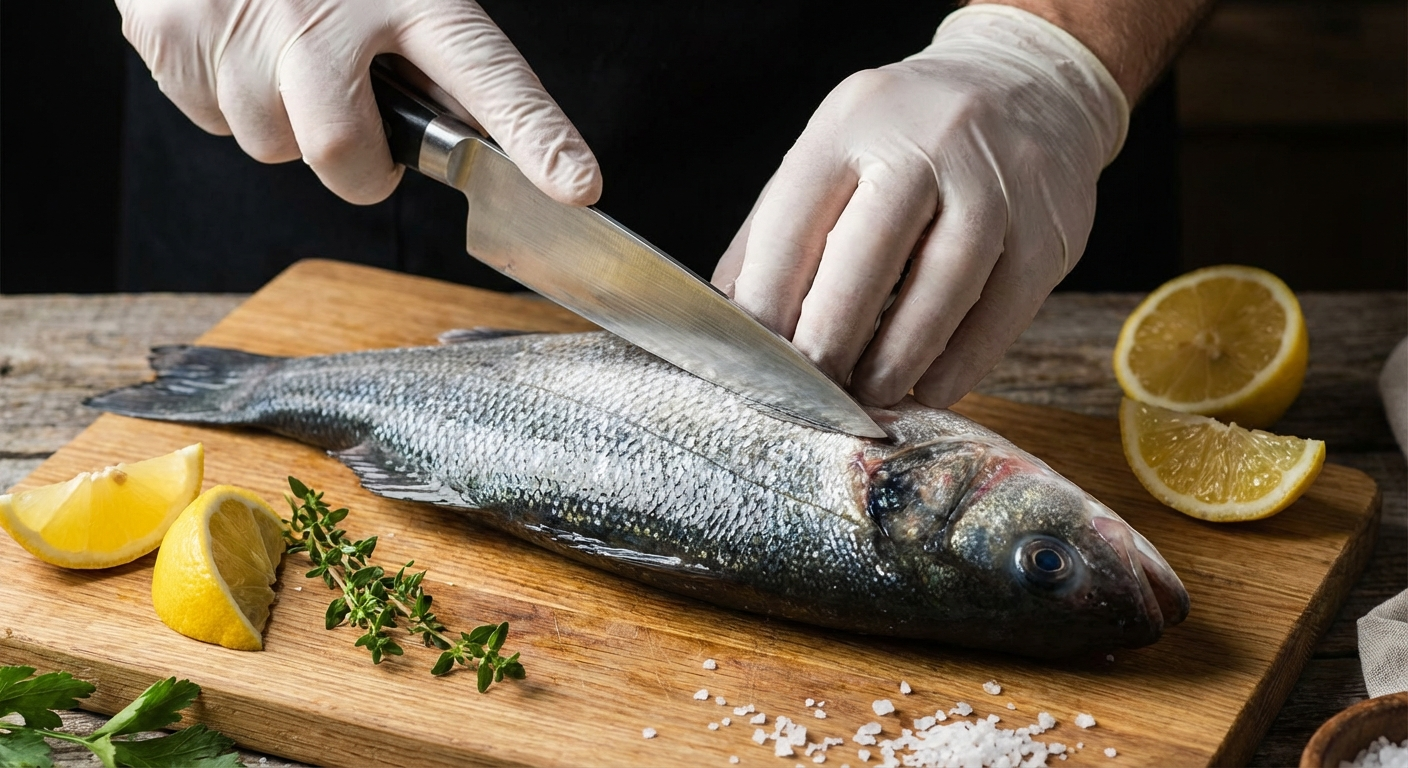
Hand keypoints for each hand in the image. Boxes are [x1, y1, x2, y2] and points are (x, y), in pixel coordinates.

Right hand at [117, 0, 600, 205]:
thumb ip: (436, 48)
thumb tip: (479, 128)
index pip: (488, 76)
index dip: (535, 137)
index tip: (576, 187)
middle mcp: (332, 14)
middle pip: (347, 156)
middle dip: (356, 168)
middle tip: (359, 131)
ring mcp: (249, 28)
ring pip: (271, 146)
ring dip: (282, 121)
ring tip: (281, 51)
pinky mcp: (177, 35)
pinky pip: (208, 118)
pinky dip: (222, 96)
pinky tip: (236, 41)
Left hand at [712, 6, 1127, 407]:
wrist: (1029, 82)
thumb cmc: (907, 139)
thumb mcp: (833, 152)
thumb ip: (778, 232)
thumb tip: (733, 322)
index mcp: (852, 122)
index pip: (795, 222)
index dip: (769, 302)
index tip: (759, 360)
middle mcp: (927, 141)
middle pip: (868, 256)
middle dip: (831, 338)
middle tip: (814, 388)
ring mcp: (998, 181)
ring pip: (943, 287)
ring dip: (899, 358)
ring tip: (870, 395)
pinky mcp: (1051, 226)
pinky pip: (1003, 310)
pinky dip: (963, 361)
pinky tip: (932, 385)